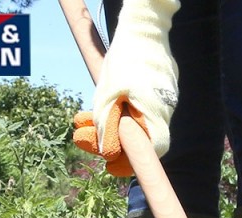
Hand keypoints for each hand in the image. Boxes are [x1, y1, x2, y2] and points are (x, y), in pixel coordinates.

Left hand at [73, 0, 179, 175]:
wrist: (143, 26)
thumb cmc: (127, 58)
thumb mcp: (109, 93)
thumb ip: (107, 123)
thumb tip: (105, 151)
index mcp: (155, 115)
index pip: (148, 152)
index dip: (128, 162)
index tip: (109, 166)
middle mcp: (162, 113)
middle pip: (136, 139)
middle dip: (105, 140)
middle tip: (81, 137)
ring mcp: (159, 103)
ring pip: (131, 124)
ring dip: (104, 125)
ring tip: (79, 120)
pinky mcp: (153, 95)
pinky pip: (133, 111)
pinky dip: (113, 113)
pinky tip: (92, 111)